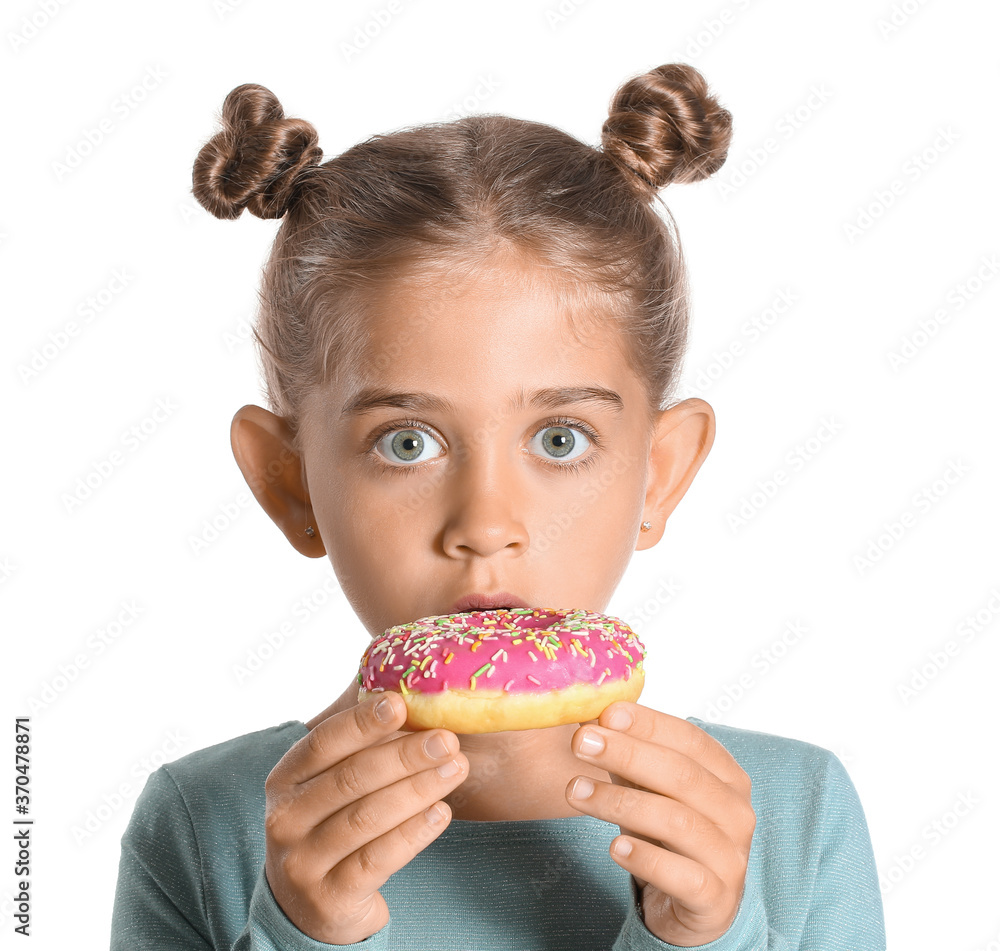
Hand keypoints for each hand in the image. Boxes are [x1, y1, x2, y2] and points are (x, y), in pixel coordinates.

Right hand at [264, 693, 468, 943]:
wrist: (311, 906)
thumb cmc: (332, 825)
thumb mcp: (329, 783)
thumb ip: (359, 744)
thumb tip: (405, 693)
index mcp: (286, 779)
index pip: (323, 742)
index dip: (362, 721)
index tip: (402, 703)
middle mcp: (285, 819)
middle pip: (351, 778)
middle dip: (404, 756)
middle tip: (446, 740)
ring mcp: (303, 862)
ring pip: (367, 818)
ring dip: (418, 789)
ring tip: (455, 769)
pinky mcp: (329, 898)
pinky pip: (377, 859)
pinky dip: (413, 833)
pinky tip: (442, 813)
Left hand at [565, 702, 754, 944]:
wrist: (688, 907)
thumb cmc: (666, 837)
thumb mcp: (649, 790)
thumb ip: (630, 758)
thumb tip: (591, 721)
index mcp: (727, 777)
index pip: (690, 739)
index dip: (648, 724)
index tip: (606, 713)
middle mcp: (736, 813)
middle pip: (682, 774)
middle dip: (627, 753)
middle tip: (581, 743)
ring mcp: (731, 858)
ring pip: (677, 822)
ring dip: (620, 802)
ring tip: (576, 791)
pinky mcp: (716, 900)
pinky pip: (683, 876)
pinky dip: (647, 858)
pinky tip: (615, 846)